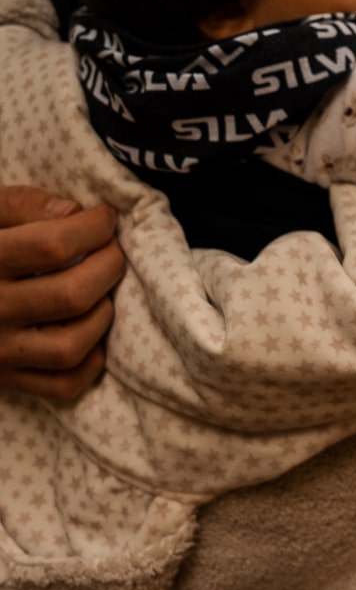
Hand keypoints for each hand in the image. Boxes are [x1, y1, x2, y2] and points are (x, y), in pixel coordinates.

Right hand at [0, 185, 124, 400]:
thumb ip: (21, 204)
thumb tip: (73, 211)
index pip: (52, 245)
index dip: (93, 227)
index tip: (105, 218)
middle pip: (71, 295)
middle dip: (108, 267)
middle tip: (111, 252)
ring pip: (71, 346)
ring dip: (102, 315)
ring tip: (100, 292)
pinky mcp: (6, 380)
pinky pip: (64, 385)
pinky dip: (90, 361)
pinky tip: (87, 331)